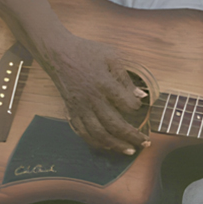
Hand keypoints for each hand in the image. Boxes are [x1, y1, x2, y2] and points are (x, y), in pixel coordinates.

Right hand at [39, 33, 149, 154]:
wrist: (57, 54)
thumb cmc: (87, 52)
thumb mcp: (111, 56)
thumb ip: (125, 77)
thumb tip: (141, 96)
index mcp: (103, 82)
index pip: (124, 102)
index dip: (135, 107)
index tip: (140, 107)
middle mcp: (91, 98)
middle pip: (113, 124)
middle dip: (131, 136)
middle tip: (145, 142)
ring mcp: (80, 107)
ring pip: (98, 134)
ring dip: (115, 145)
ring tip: (129, 150)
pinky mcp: (71, 112)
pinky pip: (83, 133)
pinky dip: (96, 143)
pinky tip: (107, 146)